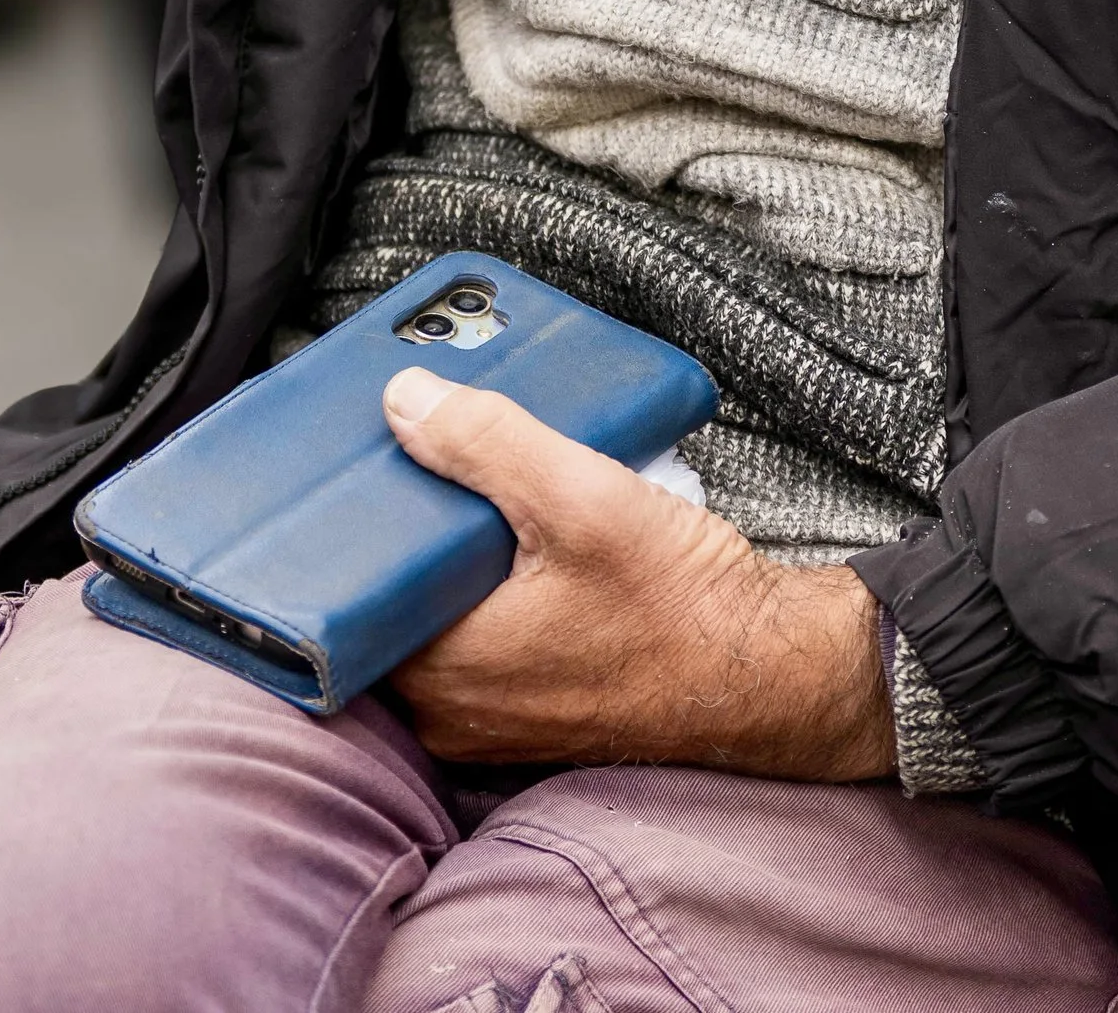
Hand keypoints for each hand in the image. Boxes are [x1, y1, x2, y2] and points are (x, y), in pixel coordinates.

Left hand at [380, 367, 894, 779]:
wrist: (771, 674)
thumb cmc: (685, 605)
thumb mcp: (584, 499)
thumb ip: (487, 443)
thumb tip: (403, 401)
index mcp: (445, 671)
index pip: (348, 599)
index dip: (346, 531)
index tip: (353, 471)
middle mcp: (454, 709)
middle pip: (392, 602)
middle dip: (408, 529)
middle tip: (421, 454)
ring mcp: (494, 715)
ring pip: (439, 618)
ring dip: (454, 555)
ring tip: (479, 480)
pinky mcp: (535, 704)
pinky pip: (483, 635)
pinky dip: (492, 585)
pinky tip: (523, 530)